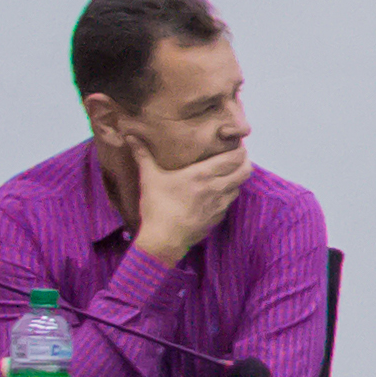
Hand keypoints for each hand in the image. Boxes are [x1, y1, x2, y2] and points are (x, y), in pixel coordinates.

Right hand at [130, 138, 251, 265]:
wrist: (165, 239)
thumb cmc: (158, 206)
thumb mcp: (149, 178)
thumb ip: (143, 155)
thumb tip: (130, 136)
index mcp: (203, 175)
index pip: (234, 158)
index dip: (240, 149)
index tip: (236, 143)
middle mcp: (217, 187)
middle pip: (245, 171)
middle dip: (245, 161)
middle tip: (238, 155)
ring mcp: (220, 204)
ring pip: (239, 186)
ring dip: (238, 178)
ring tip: (229, 172)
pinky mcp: (219, 217)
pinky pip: (230, 201)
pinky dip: (229, 193)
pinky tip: (219, 192)